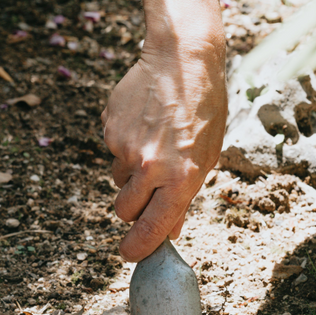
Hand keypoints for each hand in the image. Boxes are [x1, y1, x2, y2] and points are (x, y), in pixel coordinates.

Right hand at [102, 40, 226, 261]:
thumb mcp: (206, 158)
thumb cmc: (204, 110)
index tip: (130, 255)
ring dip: (130, 174)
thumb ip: (185, 197)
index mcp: (180, 177)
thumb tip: (172, 230)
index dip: (138, 247)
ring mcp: (125, 147)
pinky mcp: (109, 129)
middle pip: (124, 210)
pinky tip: (143, 125)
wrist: (181, 59)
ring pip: (117, 180)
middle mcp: (150, 166)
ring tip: (153, 143)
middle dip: (133, 208)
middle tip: (147, 190)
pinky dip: (124, 146)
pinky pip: (112, 152)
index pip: (152, 228)